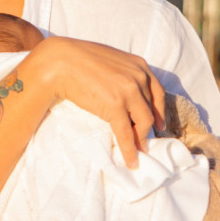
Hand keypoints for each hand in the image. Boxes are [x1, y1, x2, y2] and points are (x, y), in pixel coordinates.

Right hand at [34, 37, 166, 167]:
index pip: (157, 92)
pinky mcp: (115, 106)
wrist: (60, 62)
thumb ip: (121, 73)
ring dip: (141, 140)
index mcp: (139, 65)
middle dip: (148, 128)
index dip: (159, 111)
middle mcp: (139, 77)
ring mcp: (129, 92)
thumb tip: (120, 89)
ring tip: (139, 152)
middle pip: (151, 110)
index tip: (159, 124)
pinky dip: (129, 150)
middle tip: (144, 141)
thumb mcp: (109, 61)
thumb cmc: (78, 59)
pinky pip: (126, 133)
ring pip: (143, 123)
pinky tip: (131, 161)